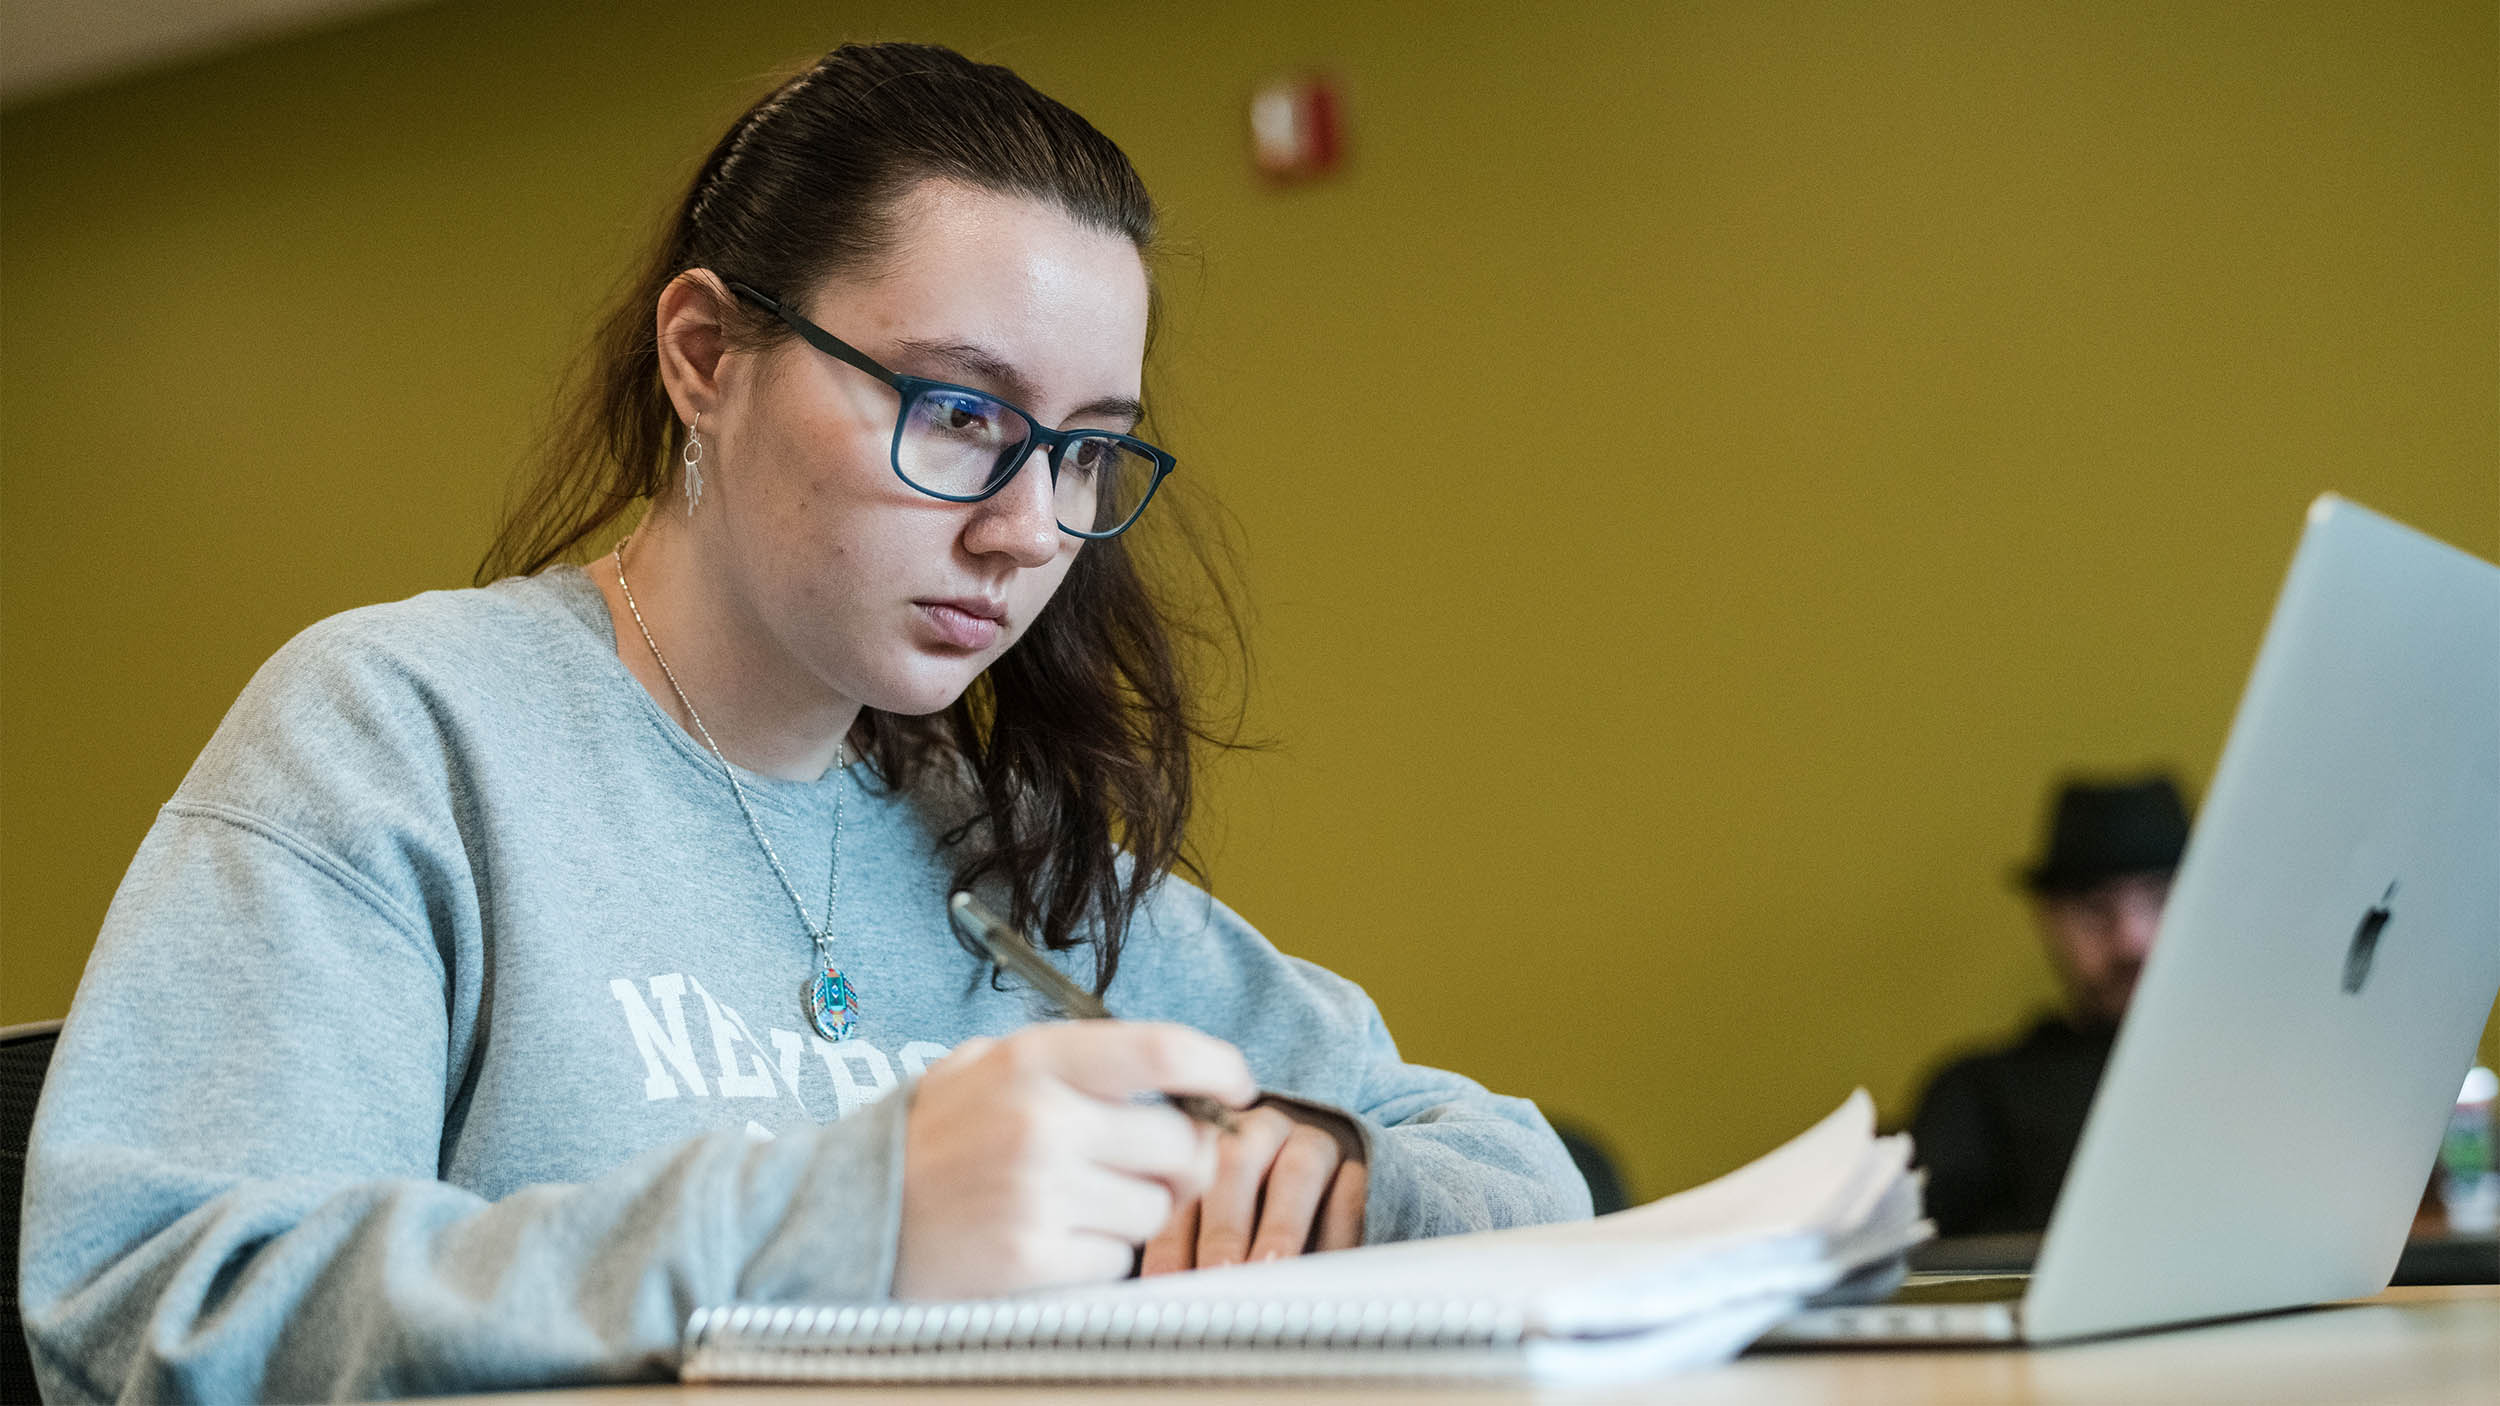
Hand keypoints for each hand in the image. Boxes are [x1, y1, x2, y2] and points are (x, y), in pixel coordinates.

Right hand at [894, 1021, 1254, 1298]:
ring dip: (1133, 1212)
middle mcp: (1042, 1122)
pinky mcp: (1034, 1261)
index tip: (1238, 1086)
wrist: (843, 1217)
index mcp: (1033, 1061)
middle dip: (1179, 1161)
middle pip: (1180, 1144)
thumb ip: (1073, 1064)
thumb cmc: (928, 1141)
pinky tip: (1048, 1239)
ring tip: (1073, 1203)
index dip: (1218, 1066)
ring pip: (1155, 1208)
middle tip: (1147, 1166)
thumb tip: (1179, 1076)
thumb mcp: (985, 1068)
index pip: (1162, 1051)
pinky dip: (1096, 1255)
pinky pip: (1116, 1259)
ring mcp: (1039, 1196)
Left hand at [1138, 1104, 1366, 1274]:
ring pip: (1297, 1173)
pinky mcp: (1359, 1160)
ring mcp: (1312, 1141)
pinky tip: (1321, 1272)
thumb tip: (1162, 1295)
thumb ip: (1187, 1240)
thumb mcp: (1211, 1206)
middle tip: (1217, 1276)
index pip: (1182, 1184)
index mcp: (1208, 1137)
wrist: (1325, 1152)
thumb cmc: (1250, 1195)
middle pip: (1235, 1166)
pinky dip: (1337, 1234)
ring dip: (1280, 1227)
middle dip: (1223, 1229)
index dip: (1171, 1236)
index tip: (1164, 1284)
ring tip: (1267, 1270)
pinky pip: (1350, 1193)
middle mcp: (1258, 1130)